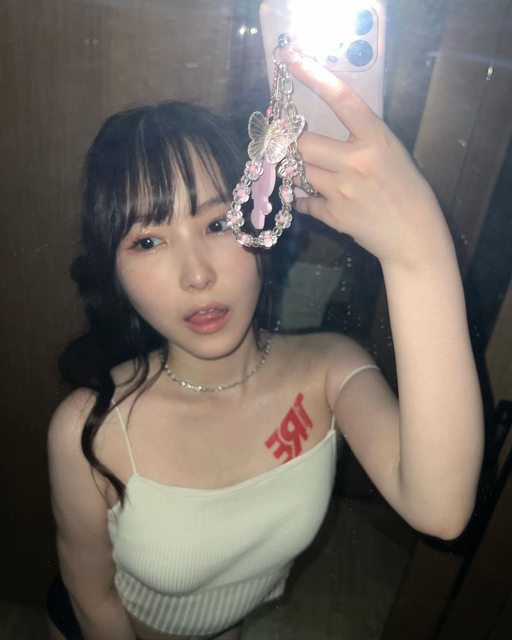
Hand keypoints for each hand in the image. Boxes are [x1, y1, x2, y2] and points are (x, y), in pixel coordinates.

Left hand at [285, 51, 449, 267]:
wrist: (413, 236)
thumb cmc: (406, 189)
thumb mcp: (391, 152)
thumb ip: (361, 138)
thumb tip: (323, 129)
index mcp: (376, 139)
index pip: (341, 100)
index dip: (314, 77)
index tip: (292, 60)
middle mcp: (355, 162)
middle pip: (303, 143)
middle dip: (292, 142)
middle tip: (292, 143)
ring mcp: (341, 190)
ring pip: (298, 171)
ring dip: (296, 169)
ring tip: (307, 171)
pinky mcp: (333, 215)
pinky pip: (302, 201)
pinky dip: (303, 199)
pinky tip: (313, 198)